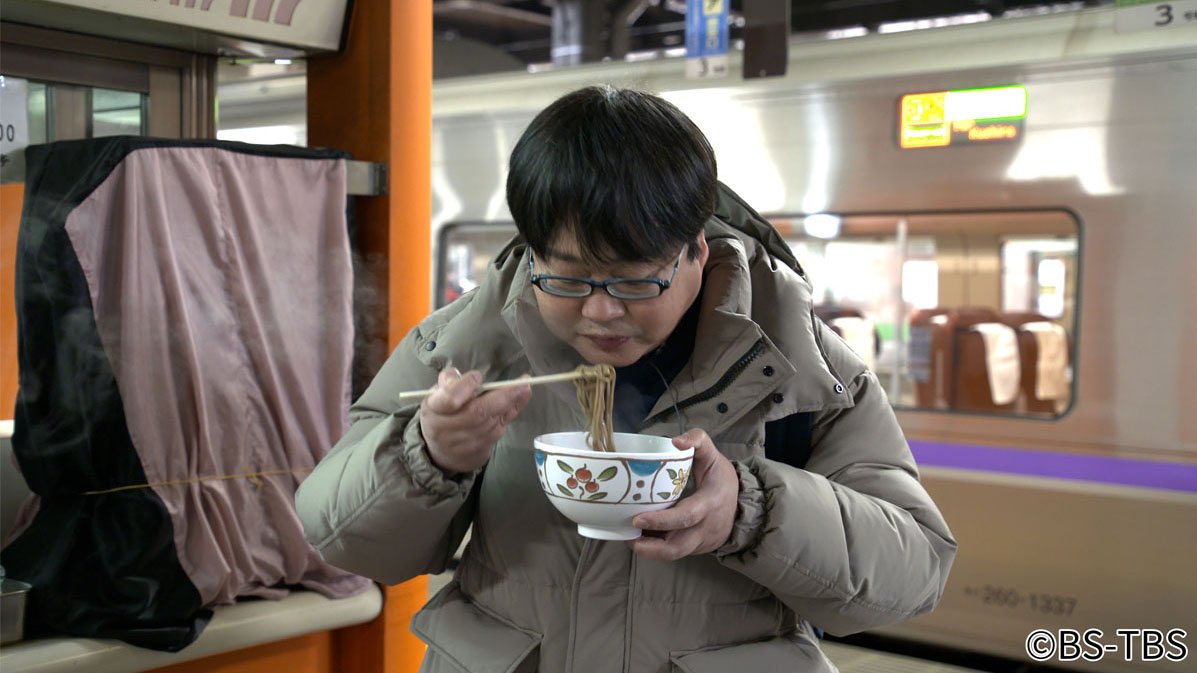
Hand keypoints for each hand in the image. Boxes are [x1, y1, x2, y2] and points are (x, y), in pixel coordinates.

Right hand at [420, 368, 531, 474]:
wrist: (438, 452)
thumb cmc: (440, 414)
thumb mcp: (437, 393)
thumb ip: (452, 379)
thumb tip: (475, 377)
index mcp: (433, 409)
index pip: (450, 398)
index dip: (465, 386)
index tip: (477, 377)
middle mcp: (446, 429)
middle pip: (477, 412)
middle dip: (502, 396)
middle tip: (523, 383)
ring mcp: (462, 445)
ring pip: (491, 424)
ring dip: (510, 406)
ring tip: (524, 389)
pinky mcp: (476, 454)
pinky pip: (497, 434)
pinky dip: (508, 417)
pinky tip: (516, 403)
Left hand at [628, 429, 738, 560]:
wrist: (744, 505)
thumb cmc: (722, 478)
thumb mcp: (714, 455)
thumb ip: (698, 440)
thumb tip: (676, 441)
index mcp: (710, 503)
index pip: (686, 516)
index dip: (661, 521)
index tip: (637, 519)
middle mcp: (706, 528)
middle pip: (677, 546)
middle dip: (650, 547)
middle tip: (627, 536)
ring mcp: (702, 542)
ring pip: (674, 554)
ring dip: (650, 550)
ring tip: (629, 538)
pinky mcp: (697, 549)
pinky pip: (676, 552)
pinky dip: (657, 547)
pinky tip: (642, 538)